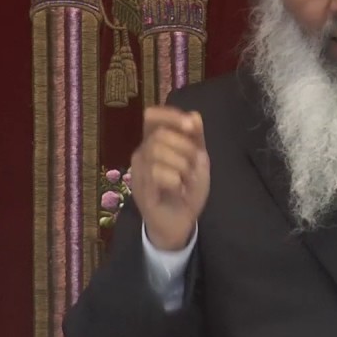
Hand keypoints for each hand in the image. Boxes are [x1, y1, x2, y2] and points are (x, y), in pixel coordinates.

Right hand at [130, 106, 209, 250]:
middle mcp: (142, 153)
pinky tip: (179, 189)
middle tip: (195, 166)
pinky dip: (175, 180)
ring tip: (187, 180)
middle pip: (160, 134)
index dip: (170, 116)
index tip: (191, 127)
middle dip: (186, 148)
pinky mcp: (141, 189)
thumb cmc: (186, 189)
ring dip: (182, 165)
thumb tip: (194, 115)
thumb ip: (196, 138)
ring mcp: (138, 172)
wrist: (180, 222)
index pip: (152, 117)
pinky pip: (156, 173)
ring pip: (157, 152)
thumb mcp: (198, 160)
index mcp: (155, 142)